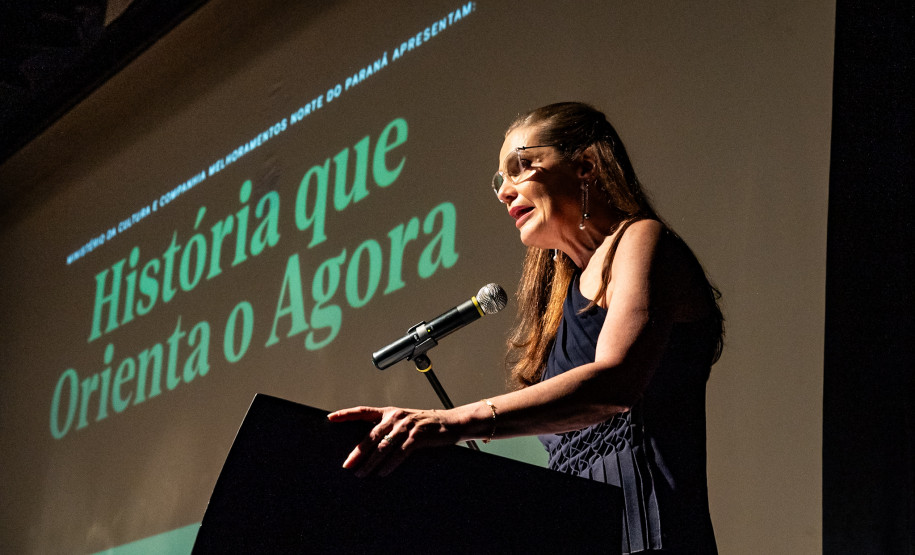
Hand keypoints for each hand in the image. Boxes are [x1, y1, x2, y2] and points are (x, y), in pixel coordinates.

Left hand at [327, 406, 459, 476]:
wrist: (450, 422)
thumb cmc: (425, 425)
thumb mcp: (404, 421)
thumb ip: (388, 429)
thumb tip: (369, 446)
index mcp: (389, 412)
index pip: (363, 411)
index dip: (346, 414)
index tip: (330, 417)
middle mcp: (395, 417)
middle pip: (370, 436)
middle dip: (357, 452)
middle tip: (347, 465)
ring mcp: (406, 426)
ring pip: (382, 447)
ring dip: (371, 463)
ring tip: (362, 473)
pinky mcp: (417, 437)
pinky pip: (399, 453)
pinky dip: (389, 465)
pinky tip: (383, 473)